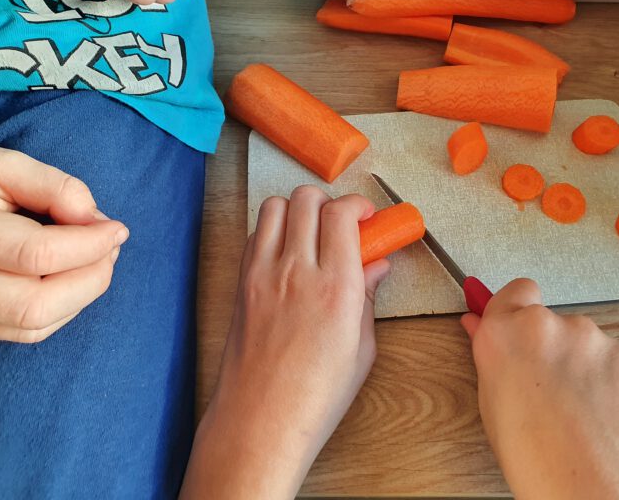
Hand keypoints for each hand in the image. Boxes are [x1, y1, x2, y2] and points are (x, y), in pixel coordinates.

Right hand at [0, 144, 127, 342]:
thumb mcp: (0, 164)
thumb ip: (52, 186)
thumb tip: (94, 219)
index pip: (36, 254)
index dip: (90, 243)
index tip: (118, 228)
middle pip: (34, 304)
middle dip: (91, 277)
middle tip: (111, 247)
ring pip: (31, 326)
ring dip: (81, 295)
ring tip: (97, 258)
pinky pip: (23, 331)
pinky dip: (63, 308)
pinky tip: (73, 276)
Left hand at [180, 186, 390, 499]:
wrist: (261, 419)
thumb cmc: (315, 395)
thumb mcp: (362, 349)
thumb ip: (367, 297)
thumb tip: (376, 266)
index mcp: (336, 288)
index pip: (341, 214)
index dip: (357, 205)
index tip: (366, 216)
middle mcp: (296, 271)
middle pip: (306, 199)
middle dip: (328, 202)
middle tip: (340, 224)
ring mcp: (263, 274)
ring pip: (274, 206)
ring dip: (297, 210)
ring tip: (310, 234)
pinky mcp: (242, 283)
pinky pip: (254, 234)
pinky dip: (272, 230)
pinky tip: (286, 253)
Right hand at [461, 278, 618, 499]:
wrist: (590, 472)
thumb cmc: (535, 449)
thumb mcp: (492, 404)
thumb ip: (492, 358)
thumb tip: (481, 330)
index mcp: (505, 332)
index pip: (514, 292)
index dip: (516, 307)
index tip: (513, 323)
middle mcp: (547, 325)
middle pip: (549, 322)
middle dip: (548, 345)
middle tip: (544, 385)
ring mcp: (591, 337)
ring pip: (583, 343)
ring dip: (580, 366)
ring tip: (575, 410)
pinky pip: (613, 362)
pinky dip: (608, 382)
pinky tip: (600, 413)